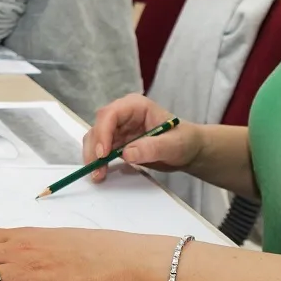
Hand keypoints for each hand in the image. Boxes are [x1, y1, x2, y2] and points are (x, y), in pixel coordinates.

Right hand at [84, 94, 202, 181]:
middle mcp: (123, 115)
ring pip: (95, 139)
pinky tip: (101, 173)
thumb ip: (152, 148)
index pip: (111, 114)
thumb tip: (127, 154)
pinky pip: (100, 150)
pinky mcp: (116, 142)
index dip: (103, 133)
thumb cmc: (184, 141)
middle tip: (96, 169)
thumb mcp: (173, 145)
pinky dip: (98, 162)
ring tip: (98, 175)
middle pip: (98, 127)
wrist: (187, 150)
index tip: (103, 154)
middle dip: (95, 148)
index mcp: (136, 106)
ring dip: (93, 157)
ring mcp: (118, 128)